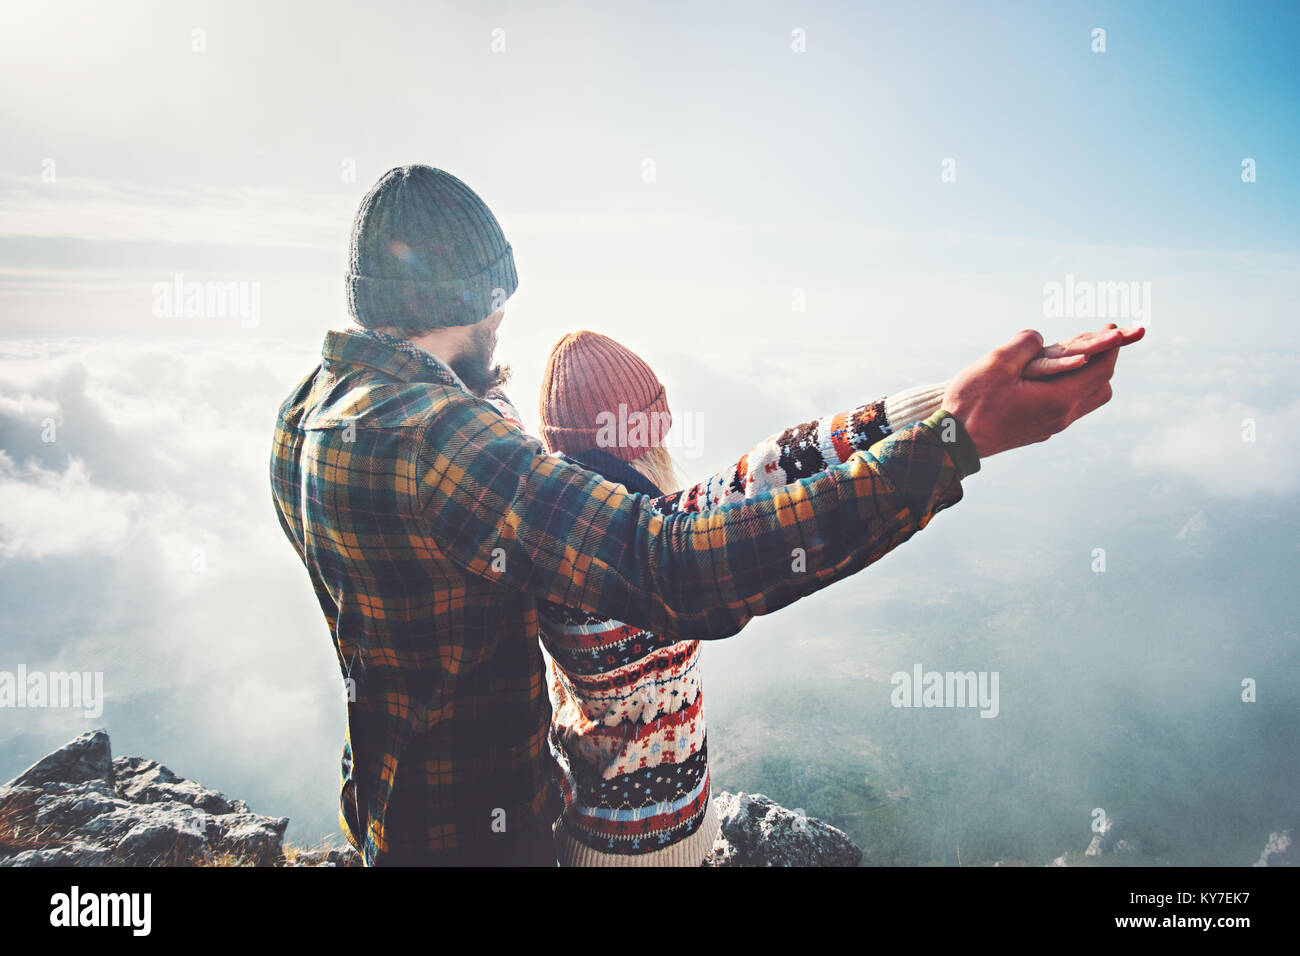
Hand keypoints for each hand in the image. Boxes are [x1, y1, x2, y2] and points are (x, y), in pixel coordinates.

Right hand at [942, 327, 1133, 458]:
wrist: (953, 443)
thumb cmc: (973, 403)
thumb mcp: (997, 362)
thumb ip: (1024, 343)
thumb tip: (1038, 337)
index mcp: (1058, 400)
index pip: (1101, 370)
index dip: (1113, 346)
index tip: (1114, 327)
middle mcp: (1061, 418)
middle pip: (1101, 389)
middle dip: (1104, 363)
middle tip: (1098, 342)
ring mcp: (1049, 428)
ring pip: (1084, 401)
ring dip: (1086, 378)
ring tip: (1075, 358)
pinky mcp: (1036, 431)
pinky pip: (1064, 409)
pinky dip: (1067, 389)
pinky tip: (1048, 379)